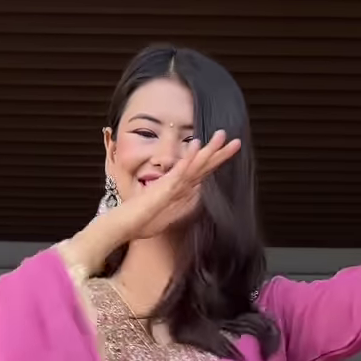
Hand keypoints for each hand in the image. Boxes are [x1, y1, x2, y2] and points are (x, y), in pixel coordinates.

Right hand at [101, 134, 241, 248]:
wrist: (124, 225)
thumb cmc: (142, 221)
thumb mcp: (170, 215)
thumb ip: (183, 205)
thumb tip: (197, 196)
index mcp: (180, 189)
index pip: (202, 172)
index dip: (216, 161)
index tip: (230, 150)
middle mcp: (177, 183)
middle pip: (202, 165)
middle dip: (219, 153)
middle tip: (237, 141)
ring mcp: (171, 183)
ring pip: (194, 163)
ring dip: (208, 149)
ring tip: (221, 135)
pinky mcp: (164, 187)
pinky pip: (179, 171)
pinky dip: (189, 158)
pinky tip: (196, 145)